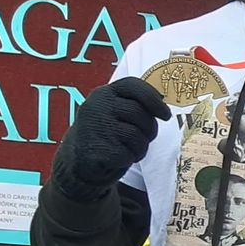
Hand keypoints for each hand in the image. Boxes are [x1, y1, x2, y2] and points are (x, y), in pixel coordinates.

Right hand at [53, 77, 169, 201]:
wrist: (79, 159)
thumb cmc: (107, 132)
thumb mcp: (115, 111)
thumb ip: (134, 104)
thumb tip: (163, 105)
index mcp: (104, 93)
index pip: (133, 86)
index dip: (154, 99)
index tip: (165, 115)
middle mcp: (97, 105)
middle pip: (140, 113)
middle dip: (150, 129)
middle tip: (146, 137)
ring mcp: (96, 127)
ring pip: (137, 135)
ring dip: (141, 146)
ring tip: (130, 148)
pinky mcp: (98, 148)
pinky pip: (129, 153)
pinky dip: (131, 158)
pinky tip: (120, 157)